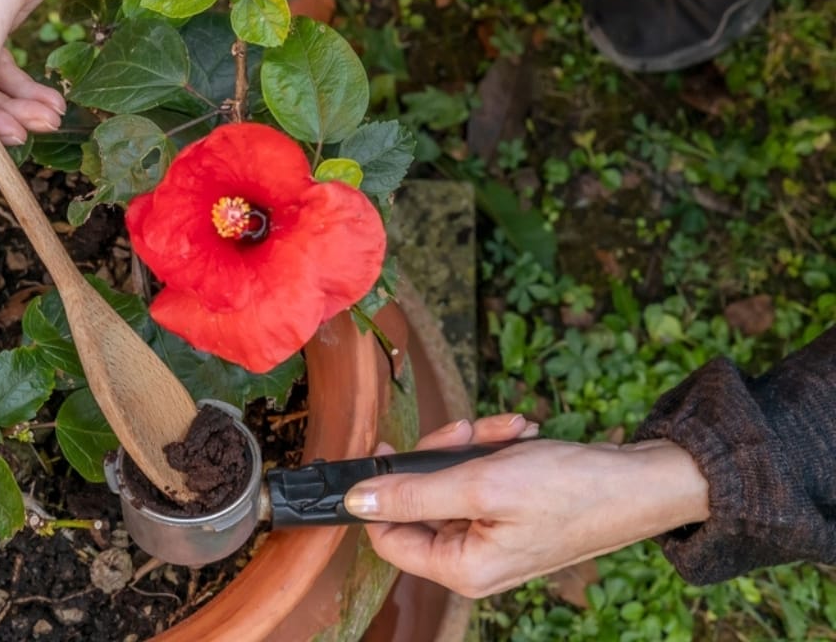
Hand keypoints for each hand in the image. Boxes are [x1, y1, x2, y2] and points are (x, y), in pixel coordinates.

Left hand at [346, 414, 709, 597]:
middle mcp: (473, 561)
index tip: (391, 447)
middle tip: (466, 431)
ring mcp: (492, 538)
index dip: (383, 490)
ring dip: (471, 448)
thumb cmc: (573, 489)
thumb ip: (414, 493)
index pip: (387, 535)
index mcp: (461, 568)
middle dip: (441, 455)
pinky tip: (518, 435)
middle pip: (419, 502)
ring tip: (506, 431)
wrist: (642, 482)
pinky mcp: (510, 516)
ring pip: (450, 482)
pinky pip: (480, 479)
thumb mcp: (481, 483)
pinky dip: (493, 452)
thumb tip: (357, 502)